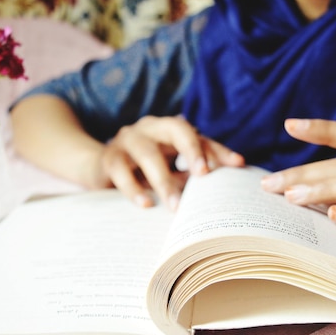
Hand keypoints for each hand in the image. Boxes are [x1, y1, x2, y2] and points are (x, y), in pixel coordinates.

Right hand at [100, 115, 243, 209]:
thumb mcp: (171, 170)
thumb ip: (191, 175)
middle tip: (204, 175)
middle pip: (177, 129)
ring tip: (176, 206)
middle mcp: (151, 128)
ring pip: (148, 154)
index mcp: (170, 129)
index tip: (237, 164)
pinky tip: (146, 205)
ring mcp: (128, 140)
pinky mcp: (109, 157)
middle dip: (192, 150)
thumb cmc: (144, 170)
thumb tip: (222, 194)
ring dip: (164, 181)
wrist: (98, 168)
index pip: (199, 135)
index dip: (218, 149)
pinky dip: (134, 189)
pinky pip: (121, 171)